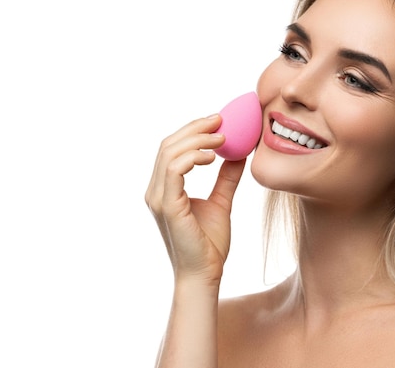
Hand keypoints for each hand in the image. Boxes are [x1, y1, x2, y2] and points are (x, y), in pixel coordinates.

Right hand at [145, 114, 245, 284]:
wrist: (205, 274)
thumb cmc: (209, 244)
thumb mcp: (221, 202)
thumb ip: (226, 178)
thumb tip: (238, 155)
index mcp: (165, 189)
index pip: (172, 149)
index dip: (192, 131)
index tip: (218, 121)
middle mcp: (156, 191)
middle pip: (168, 145)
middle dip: (194, 128)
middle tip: (220, 119)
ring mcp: (158, 198)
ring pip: (169, 153)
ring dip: (197, 139)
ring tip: (222, 138)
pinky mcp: (168, 206)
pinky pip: (174, 170)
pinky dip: (193, 156)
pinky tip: (213, 156)